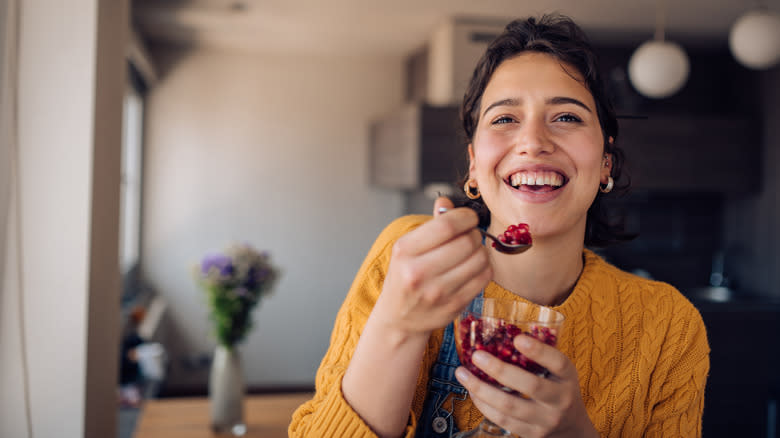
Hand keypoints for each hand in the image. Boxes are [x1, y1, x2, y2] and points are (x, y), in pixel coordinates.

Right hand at [372, 197, 492, 338]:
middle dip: (474, 233)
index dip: (465, 217)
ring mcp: (437, 292)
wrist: (399, 318)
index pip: (447, 225)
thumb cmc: (405, 276)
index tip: (469, 217)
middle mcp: (418, 272)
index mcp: (405, 251)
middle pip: (467, 241)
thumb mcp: (407, 248)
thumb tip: (446, 201)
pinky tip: (473, 268)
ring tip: (470, 252)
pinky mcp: (454, 306)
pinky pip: (484, 278)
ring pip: (480, 259)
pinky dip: (484, 268)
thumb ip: (430, 224)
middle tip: (469, 235)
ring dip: (481, 250)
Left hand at [455, 334, 598, 437]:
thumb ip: (538, 355)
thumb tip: (501, 331)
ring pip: (509, 406)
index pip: (558, 363)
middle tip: (477, 355)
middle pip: (531, 385)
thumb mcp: (557, 371)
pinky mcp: (531, 434)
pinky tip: (472, 390)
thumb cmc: (557, 387)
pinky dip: (483, 404)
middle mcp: (560, 400)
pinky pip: (502, 420)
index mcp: (568, 377)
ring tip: (462, 373)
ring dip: (481, 389)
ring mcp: (545, 420)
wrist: (570, 427)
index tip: (518, 338)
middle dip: (500, 370)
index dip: (539, 351)